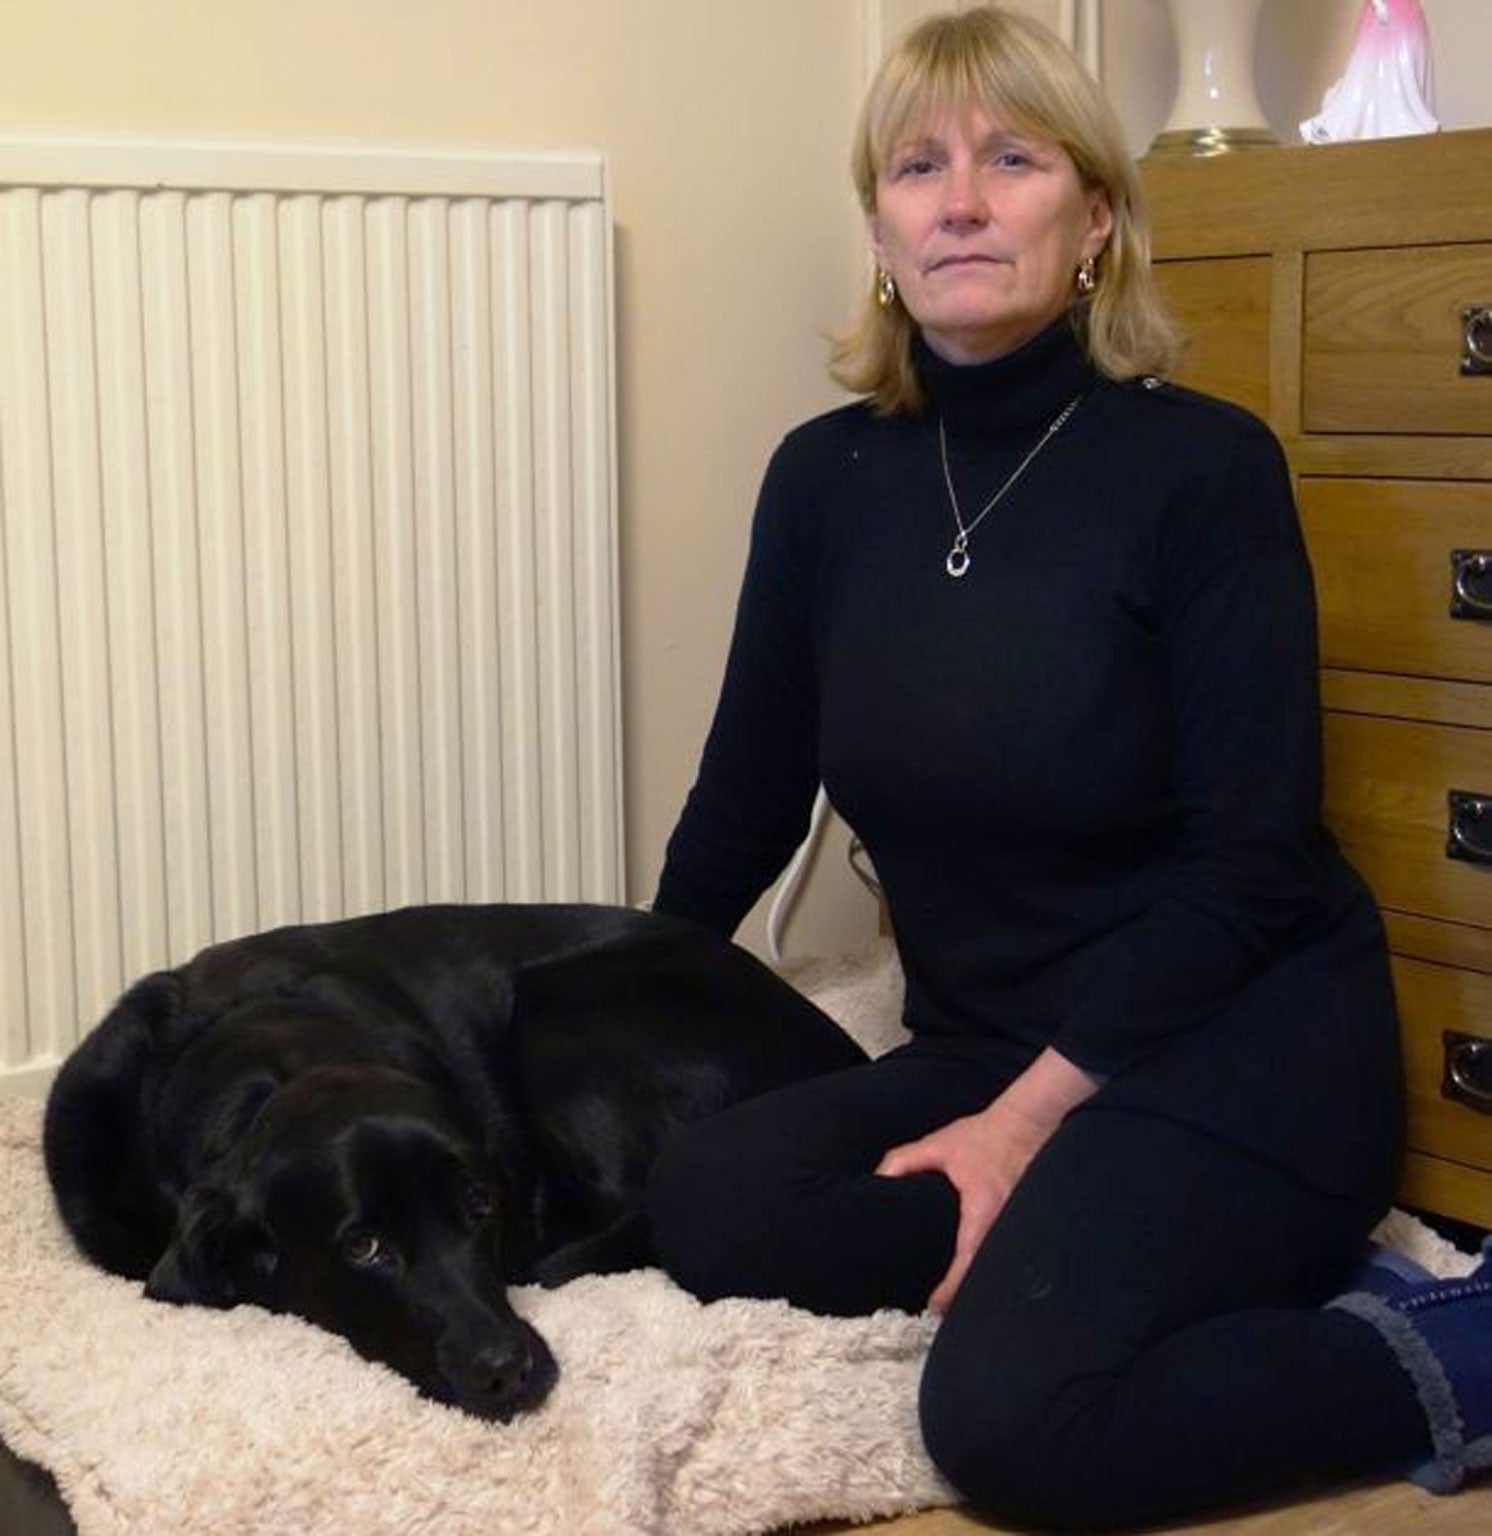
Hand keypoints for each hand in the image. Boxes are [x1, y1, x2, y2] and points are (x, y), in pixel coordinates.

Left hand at [875, 1048, 1100, 1312]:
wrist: (1028, 1122)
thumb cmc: (983, 1135)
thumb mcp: (938, 1144)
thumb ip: (904, 1160)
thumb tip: (877, 1180)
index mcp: (984, 1207)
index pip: (967, 1261)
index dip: (950, 1290)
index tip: (934, 1306)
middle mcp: (1008, 1223)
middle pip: (986, 1273)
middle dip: (965, 1295)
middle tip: (940, 1308)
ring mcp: (1021, 1225)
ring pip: (999, 1266)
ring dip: (979, 1282)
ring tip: (955, 1297)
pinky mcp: (1026, 1222)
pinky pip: (1007, 1252)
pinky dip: (991, 1265)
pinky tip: (977, 1271)